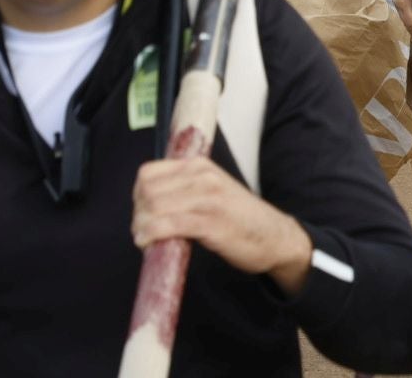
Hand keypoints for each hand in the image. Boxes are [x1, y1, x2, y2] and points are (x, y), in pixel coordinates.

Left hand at [132, 157, 312, 294]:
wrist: (274, 236)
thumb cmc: (240, 217)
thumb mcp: (213, 190)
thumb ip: (185, 188)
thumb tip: (149, 202)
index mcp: (200, 166)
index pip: (148, 173)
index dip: (137, 195)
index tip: (142, 213)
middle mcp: (203, 176)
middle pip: (147, 191)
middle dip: (138, 214)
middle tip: (142, 232)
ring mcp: (207, 198)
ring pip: (154, 207)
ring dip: (141, 227)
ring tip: (145, 240)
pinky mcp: (211, 223)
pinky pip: (168, 225)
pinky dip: (151, 235)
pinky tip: (148, 244)